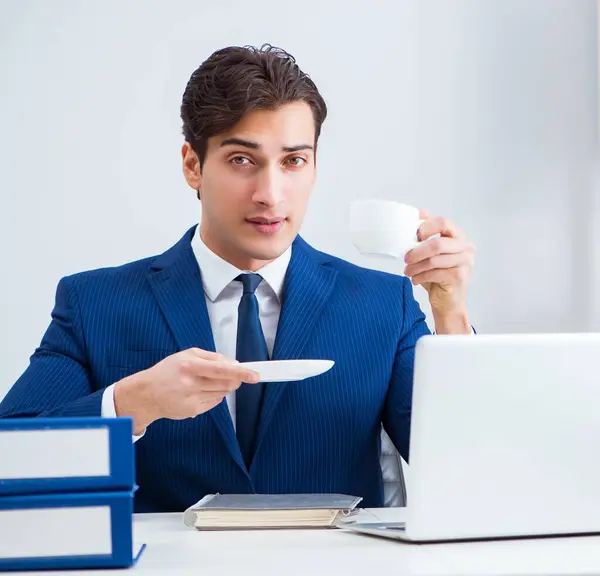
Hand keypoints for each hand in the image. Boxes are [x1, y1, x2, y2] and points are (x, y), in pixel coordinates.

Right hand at [114, 348, 259, 434]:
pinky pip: (214, 402)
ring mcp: (191, 399)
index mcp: (189, 366)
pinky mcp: (192, 411)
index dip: (240, 372)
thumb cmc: (168, 371)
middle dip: (235, 379)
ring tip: (208, 381)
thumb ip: (212, 357)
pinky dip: (214, 395)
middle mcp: (190, 384)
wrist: (147, 394)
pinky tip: (200, 391)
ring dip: (224, 386)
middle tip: (235, 376)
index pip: (221, 369)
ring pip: (222, 393)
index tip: (254, 375)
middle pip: (225, 383)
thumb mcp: (187, 355)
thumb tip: (234, 363)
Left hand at [403, 209, 474, 316]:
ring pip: (434, 260)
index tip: (415, 236)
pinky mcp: (459, 277)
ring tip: (408, 271)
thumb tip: (419, 211)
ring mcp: (465, 262)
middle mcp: (466, 247)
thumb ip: (428, 234)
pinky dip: (420, 276)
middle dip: (417, 251)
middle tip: (407, 258)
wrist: (448, 302)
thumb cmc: (439, 275)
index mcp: (459, 237)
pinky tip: (416, 279)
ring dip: (416, 267)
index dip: (426, 227)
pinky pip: (434, 273)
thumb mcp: (431, 252)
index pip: (444, 222)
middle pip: (438, 243)